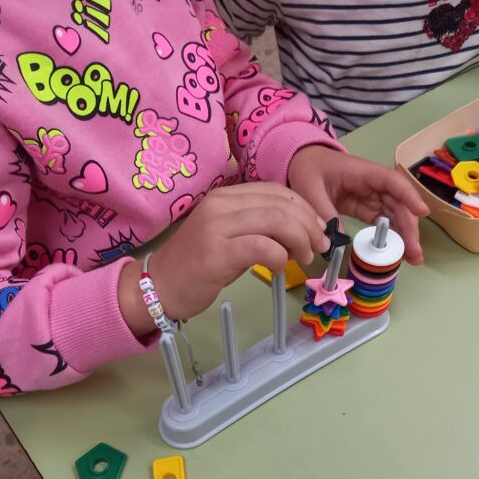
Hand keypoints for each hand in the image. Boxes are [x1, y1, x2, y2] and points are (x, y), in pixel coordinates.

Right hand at [119, 183, 327, 331]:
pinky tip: (279, 267)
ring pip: (276, 220)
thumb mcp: (231, 237)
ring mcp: (217, 226)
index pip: (277, 191)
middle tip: (319, 247)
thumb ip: (260, 227)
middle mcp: (221, 204)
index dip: (306, 208)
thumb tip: (302, 232)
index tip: (320, 229)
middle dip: (309, 225)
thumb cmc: (198, 265)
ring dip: (300, 240)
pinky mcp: (216, 252)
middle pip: (281, 204)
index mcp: (226, 196)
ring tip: (304, 258)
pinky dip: (279, 256)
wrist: (159, 287)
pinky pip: (262, 246)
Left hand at [287, 145, 429, 263]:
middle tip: (415, 253)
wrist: (304, 163)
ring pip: (396, 214)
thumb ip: (324, 212)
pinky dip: (392, 236)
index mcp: (363, 172)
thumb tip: (338, 240)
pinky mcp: (367, 207)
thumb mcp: (310, 190)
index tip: (422, 212)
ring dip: (405, 235)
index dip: (409, 195)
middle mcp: (374, 183)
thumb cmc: (310, 169)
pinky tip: (397, 252)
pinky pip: (385, 221)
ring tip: (412, 258)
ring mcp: (373, 196)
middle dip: (409, 227)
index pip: (392, 181)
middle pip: (399, 203)